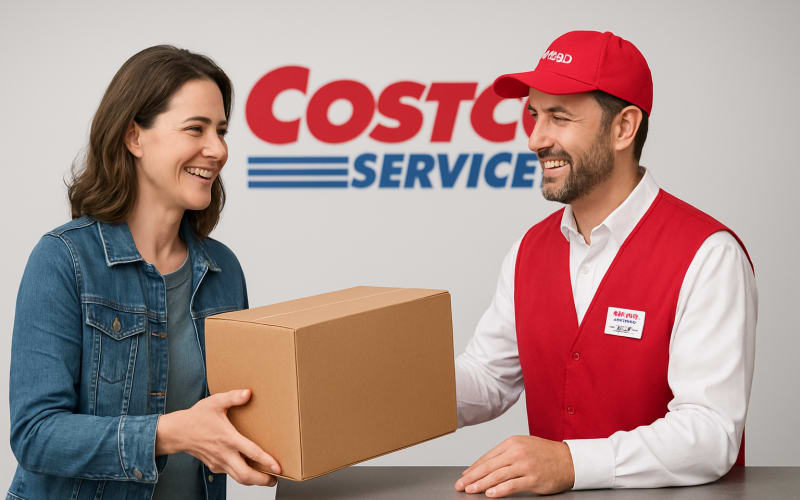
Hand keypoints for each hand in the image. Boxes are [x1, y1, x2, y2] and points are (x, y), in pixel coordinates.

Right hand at [156, 389, 280, 485]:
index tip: (278, 468)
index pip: (251, 453)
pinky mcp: (214, 466)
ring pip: (238, 478)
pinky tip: (249, 470)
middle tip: (275, 479)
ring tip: (267, 479)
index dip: (266, 462)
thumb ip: (233, 397)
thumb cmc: (196, 417)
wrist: (177, 432)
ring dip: (254, 481)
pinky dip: (242, 475)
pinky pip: (231, 474)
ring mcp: (219, 462)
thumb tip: (248, 393)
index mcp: (228, 438)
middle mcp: (224, 454)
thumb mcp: (215, 402)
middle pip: (246, 475)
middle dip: (262, 480)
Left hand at [454, 435, 573, 496]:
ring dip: (481, 484)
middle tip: (461, 485)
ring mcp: (525, 465)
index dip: (473, 468)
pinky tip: (490, 494)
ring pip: (497, 476)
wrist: (569, 460)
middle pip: (489, 466)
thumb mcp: (523, 446)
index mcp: (512, 443)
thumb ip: (505, 454)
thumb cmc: (545, 454)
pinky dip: (499, 490)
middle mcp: (517, 452)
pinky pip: (512, 485)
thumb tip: (485, 465)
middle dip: (472, 477)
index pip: (488, 457)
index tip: (464, 476)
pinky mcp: (533, 478)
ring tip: (470, 490)